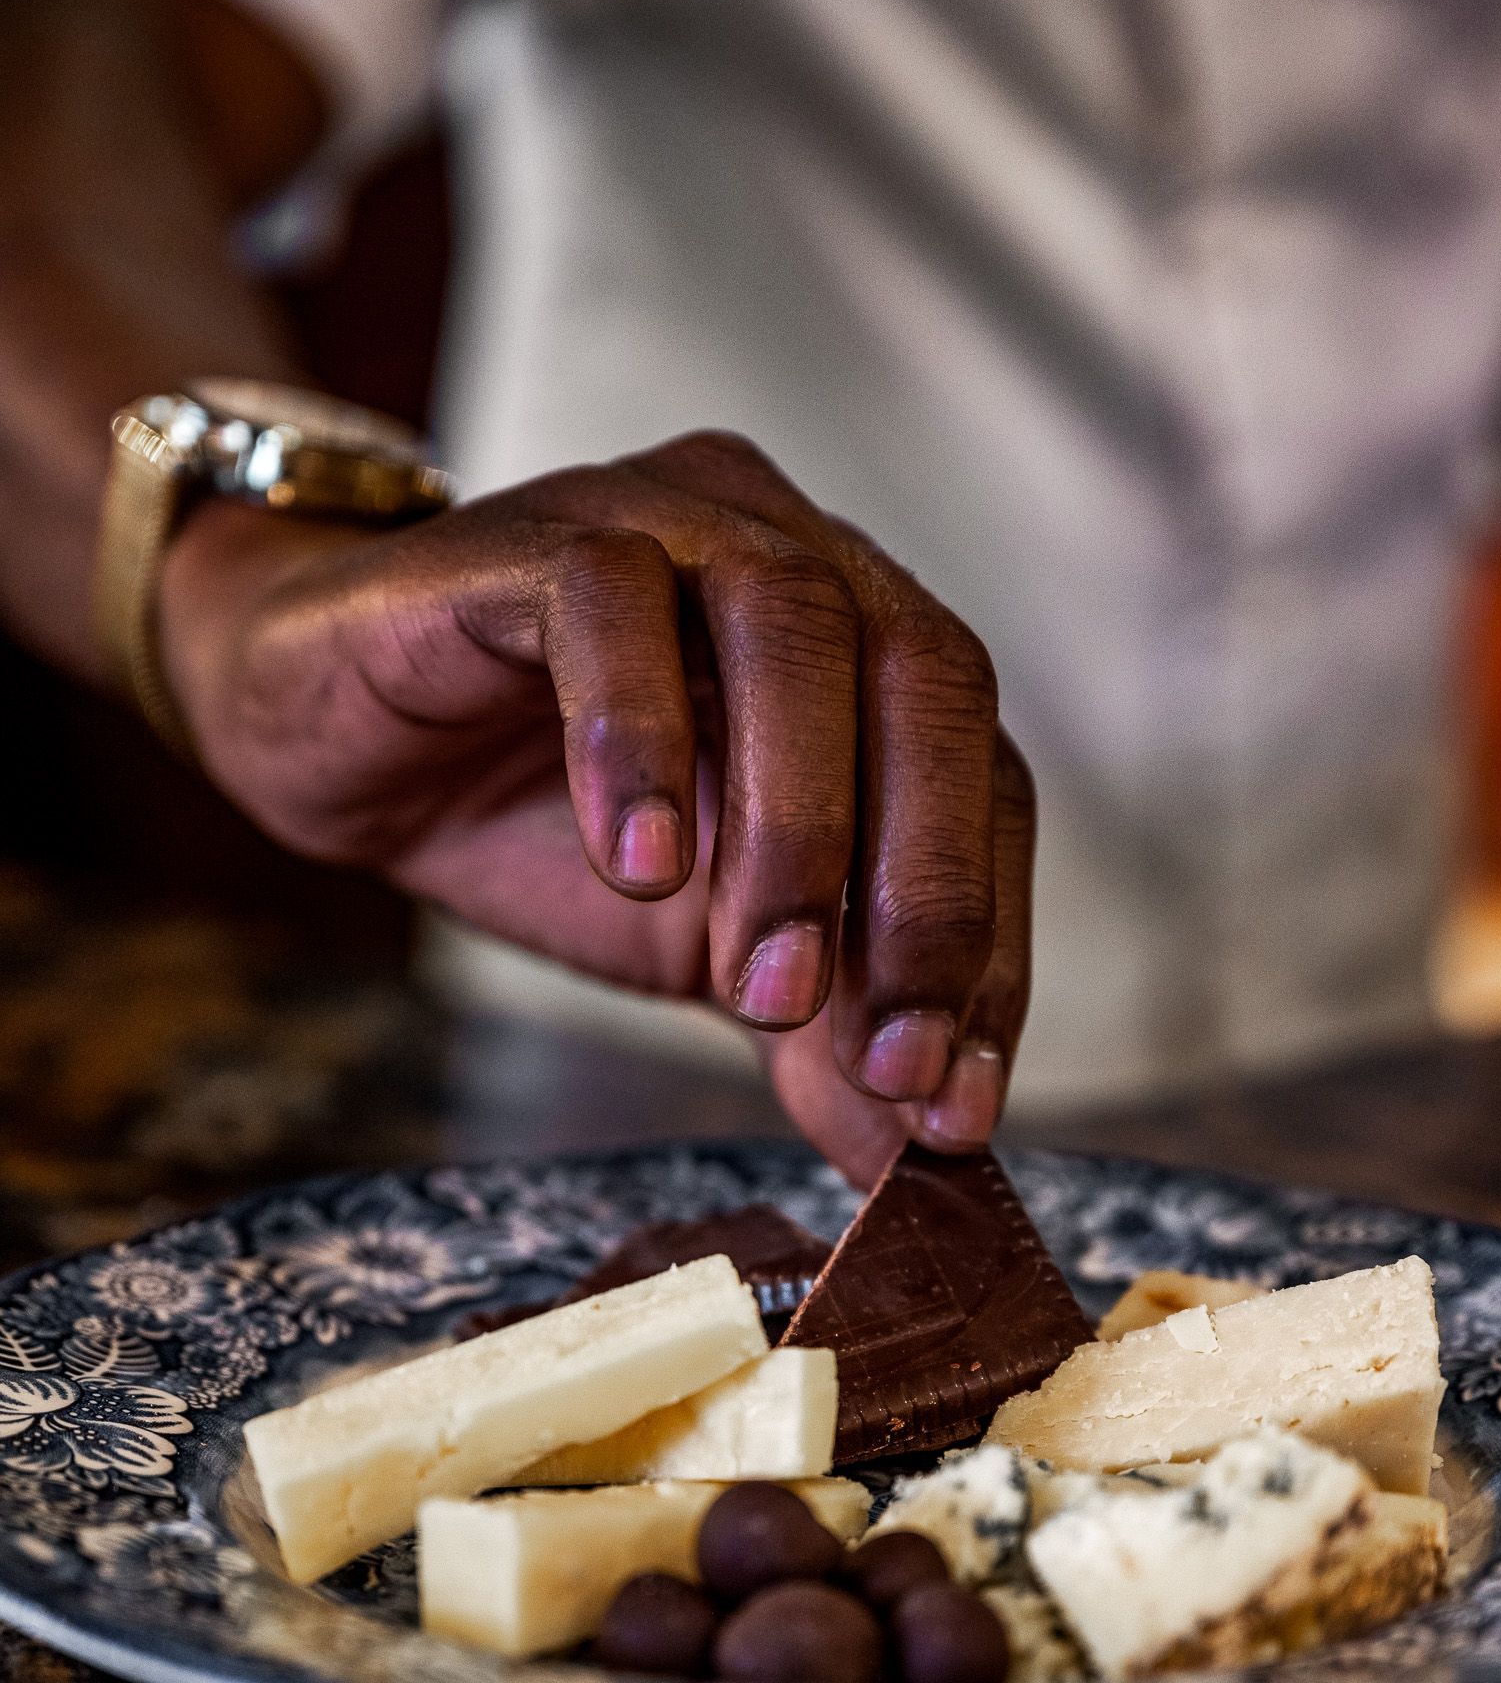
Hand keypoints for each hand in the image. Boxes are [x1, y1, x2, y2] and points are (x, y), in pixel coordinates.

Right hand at [158, 429, 1032, 1184]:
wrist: (328, 739)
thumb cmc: (534, 816)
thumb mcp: (705, 948)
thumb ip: (821, 1030)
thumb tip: (924, 1157)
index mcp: (864, 653)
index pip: (985, 776)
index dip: (990, 940)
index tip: (952, 1100)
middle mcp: (793, 557)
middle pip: (930, 677)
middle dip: (927, 882)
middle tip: (882, 1048)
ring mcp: (669, 524)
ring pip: (792, 622)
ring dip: (800, 822)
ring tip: (758, 978)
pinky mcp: (532, 539)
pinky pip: (610, 603)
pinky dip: (642, 740)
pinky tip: (637, 865)